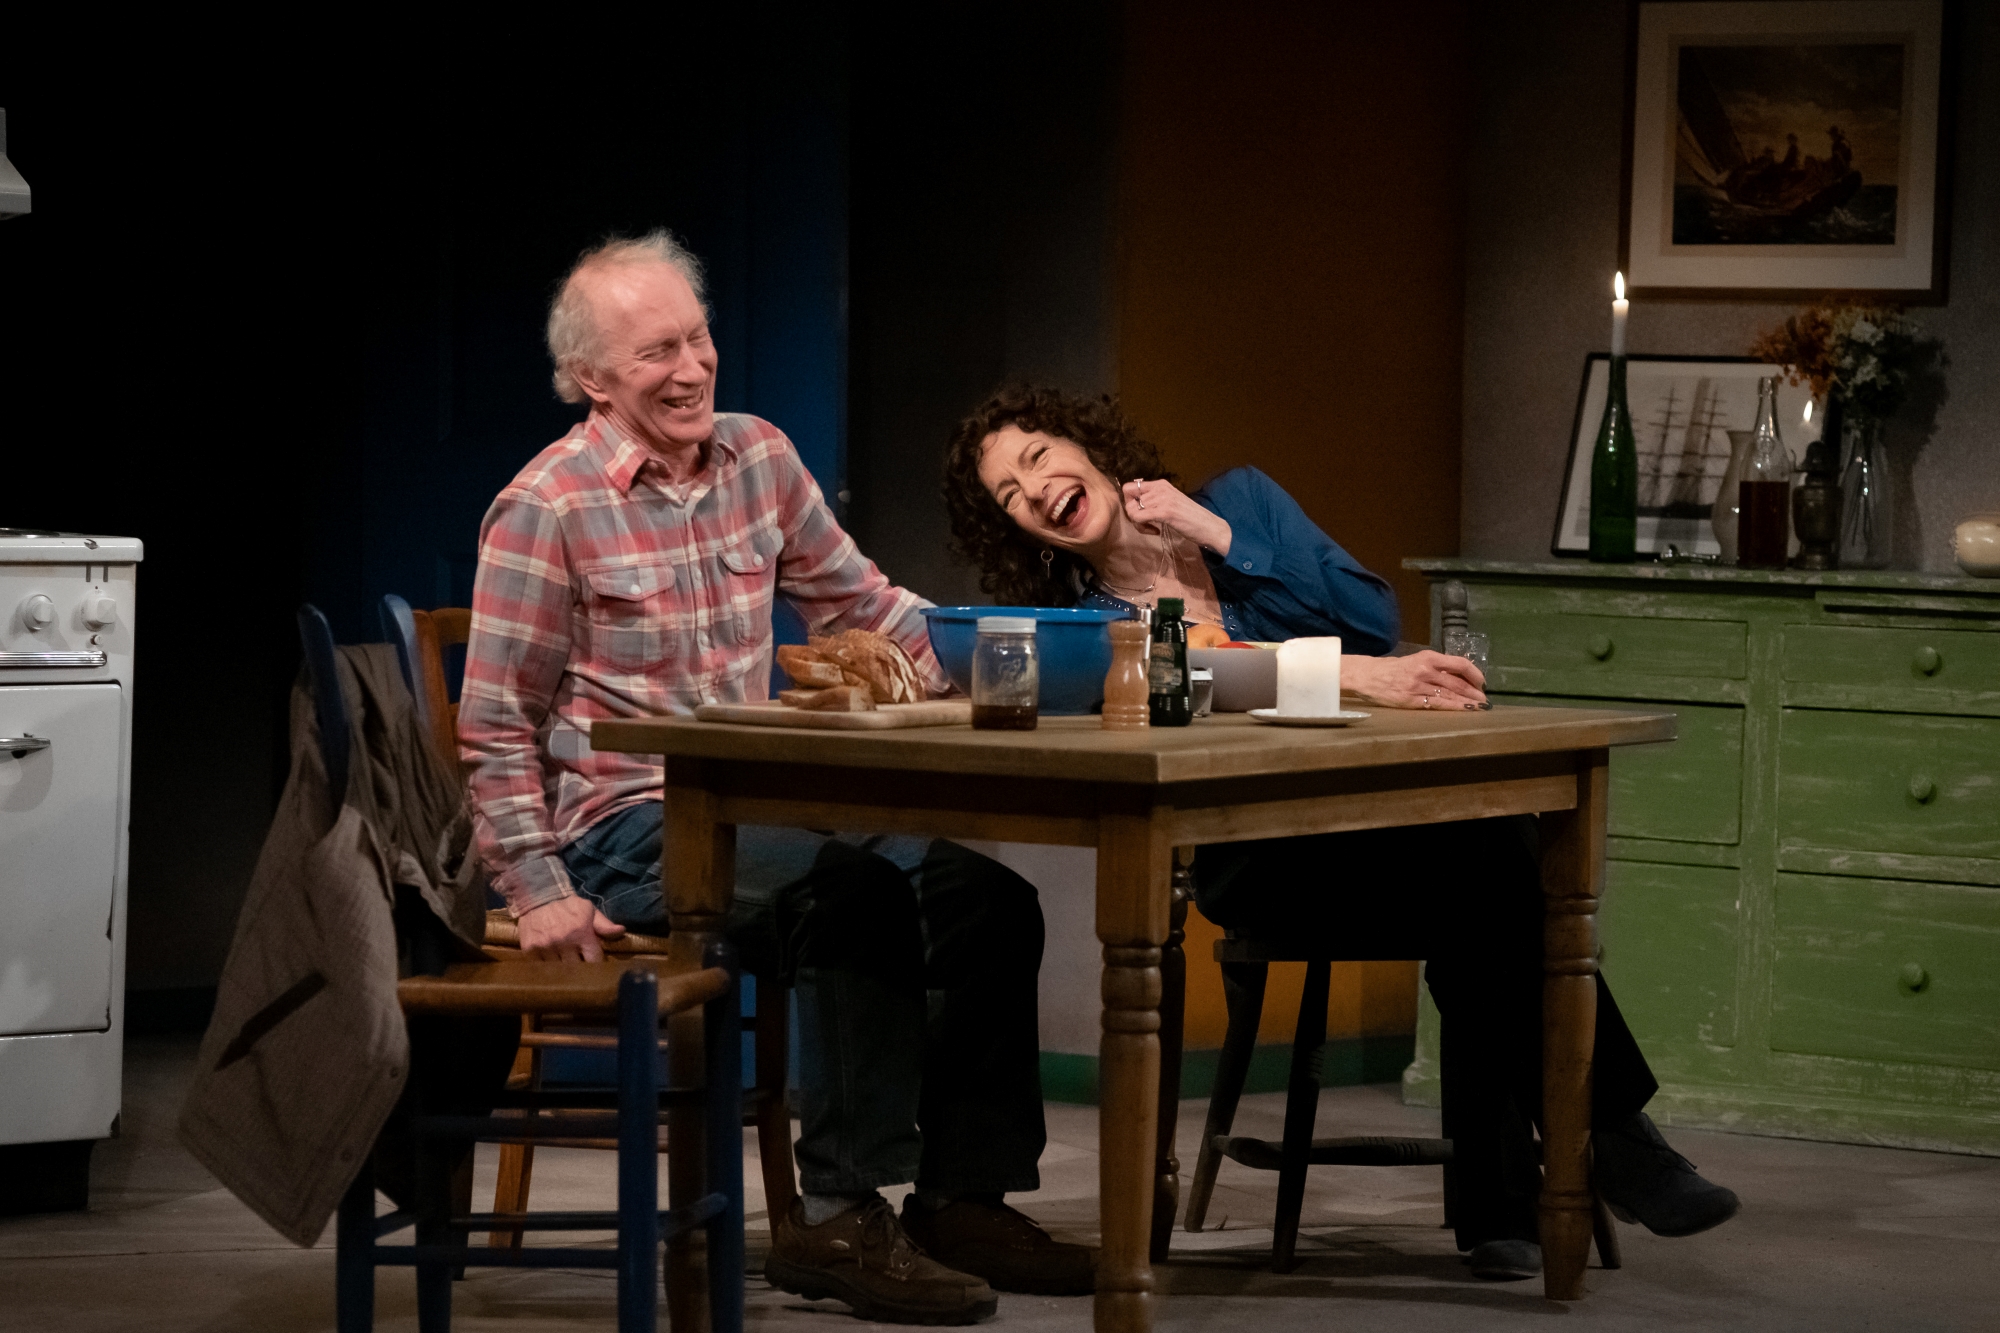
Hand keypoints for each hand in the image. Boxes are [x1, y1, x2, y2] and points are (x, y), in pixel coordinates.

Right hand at [515, 895, 625, 961]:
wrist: (537, 896)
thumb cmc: (567, 905)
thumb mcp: (588, 910)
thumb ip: (604, 924)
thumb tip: (621, 931)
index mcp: (581, 933)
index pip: (593, 960)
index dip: (595, 964)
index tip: (595, 964)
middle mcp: (564, 942)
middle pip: (576, 969)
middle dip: (580, 968)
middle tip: (580, 967)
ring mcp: (545, 947)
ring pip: (558, 970)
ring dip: (562, 969)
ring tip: (565, 965)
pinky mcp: (530, 950)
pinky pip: (540, 967)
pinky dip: (546, 966)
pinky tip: (550, 961)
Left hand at [1121, 479, 1231, 556]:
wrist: (1210, 527)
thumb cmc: (1190, 518)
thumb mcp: (1170, 502)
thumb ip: (1154, 499)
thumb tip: (1134, 504)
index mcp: (1161, 484)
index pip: (1130, 487)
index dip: (1130, 502)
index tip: (1141, 514)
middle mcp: (1160, 487)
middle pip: (1128, 499)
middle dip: (1133, 514)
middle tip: (1146, 524)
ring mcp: (1163, 498)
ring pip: (1131, 510)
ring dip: (1139, 523)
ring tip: (1153, 528)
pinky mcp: (1165, 511)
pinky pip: (1138, 517)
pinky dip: (1142, 527)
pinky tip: (1155, 531)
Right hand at [1342, 651, 1486, 709]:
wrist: (1367, 676)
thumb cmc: (1392, 669)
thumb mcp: (1414, 661)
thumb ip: (1434, 667)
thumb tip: (1457, 677)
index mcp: (1428, 657)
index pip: (1459, 664)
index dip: (1475, 674)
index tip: (1482, 682)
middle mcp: (1425, 670)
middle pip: (1457, 682)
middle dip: (1474, 692)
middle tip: (1485, 699)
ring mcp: (1419, 686)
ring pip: (1450, 694)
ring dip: (1468, 702)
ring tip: (1480, 707)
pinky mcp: (1412, 700)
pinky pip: (1438, 704)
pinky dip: (1453, 708)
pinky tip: (1464, 711)